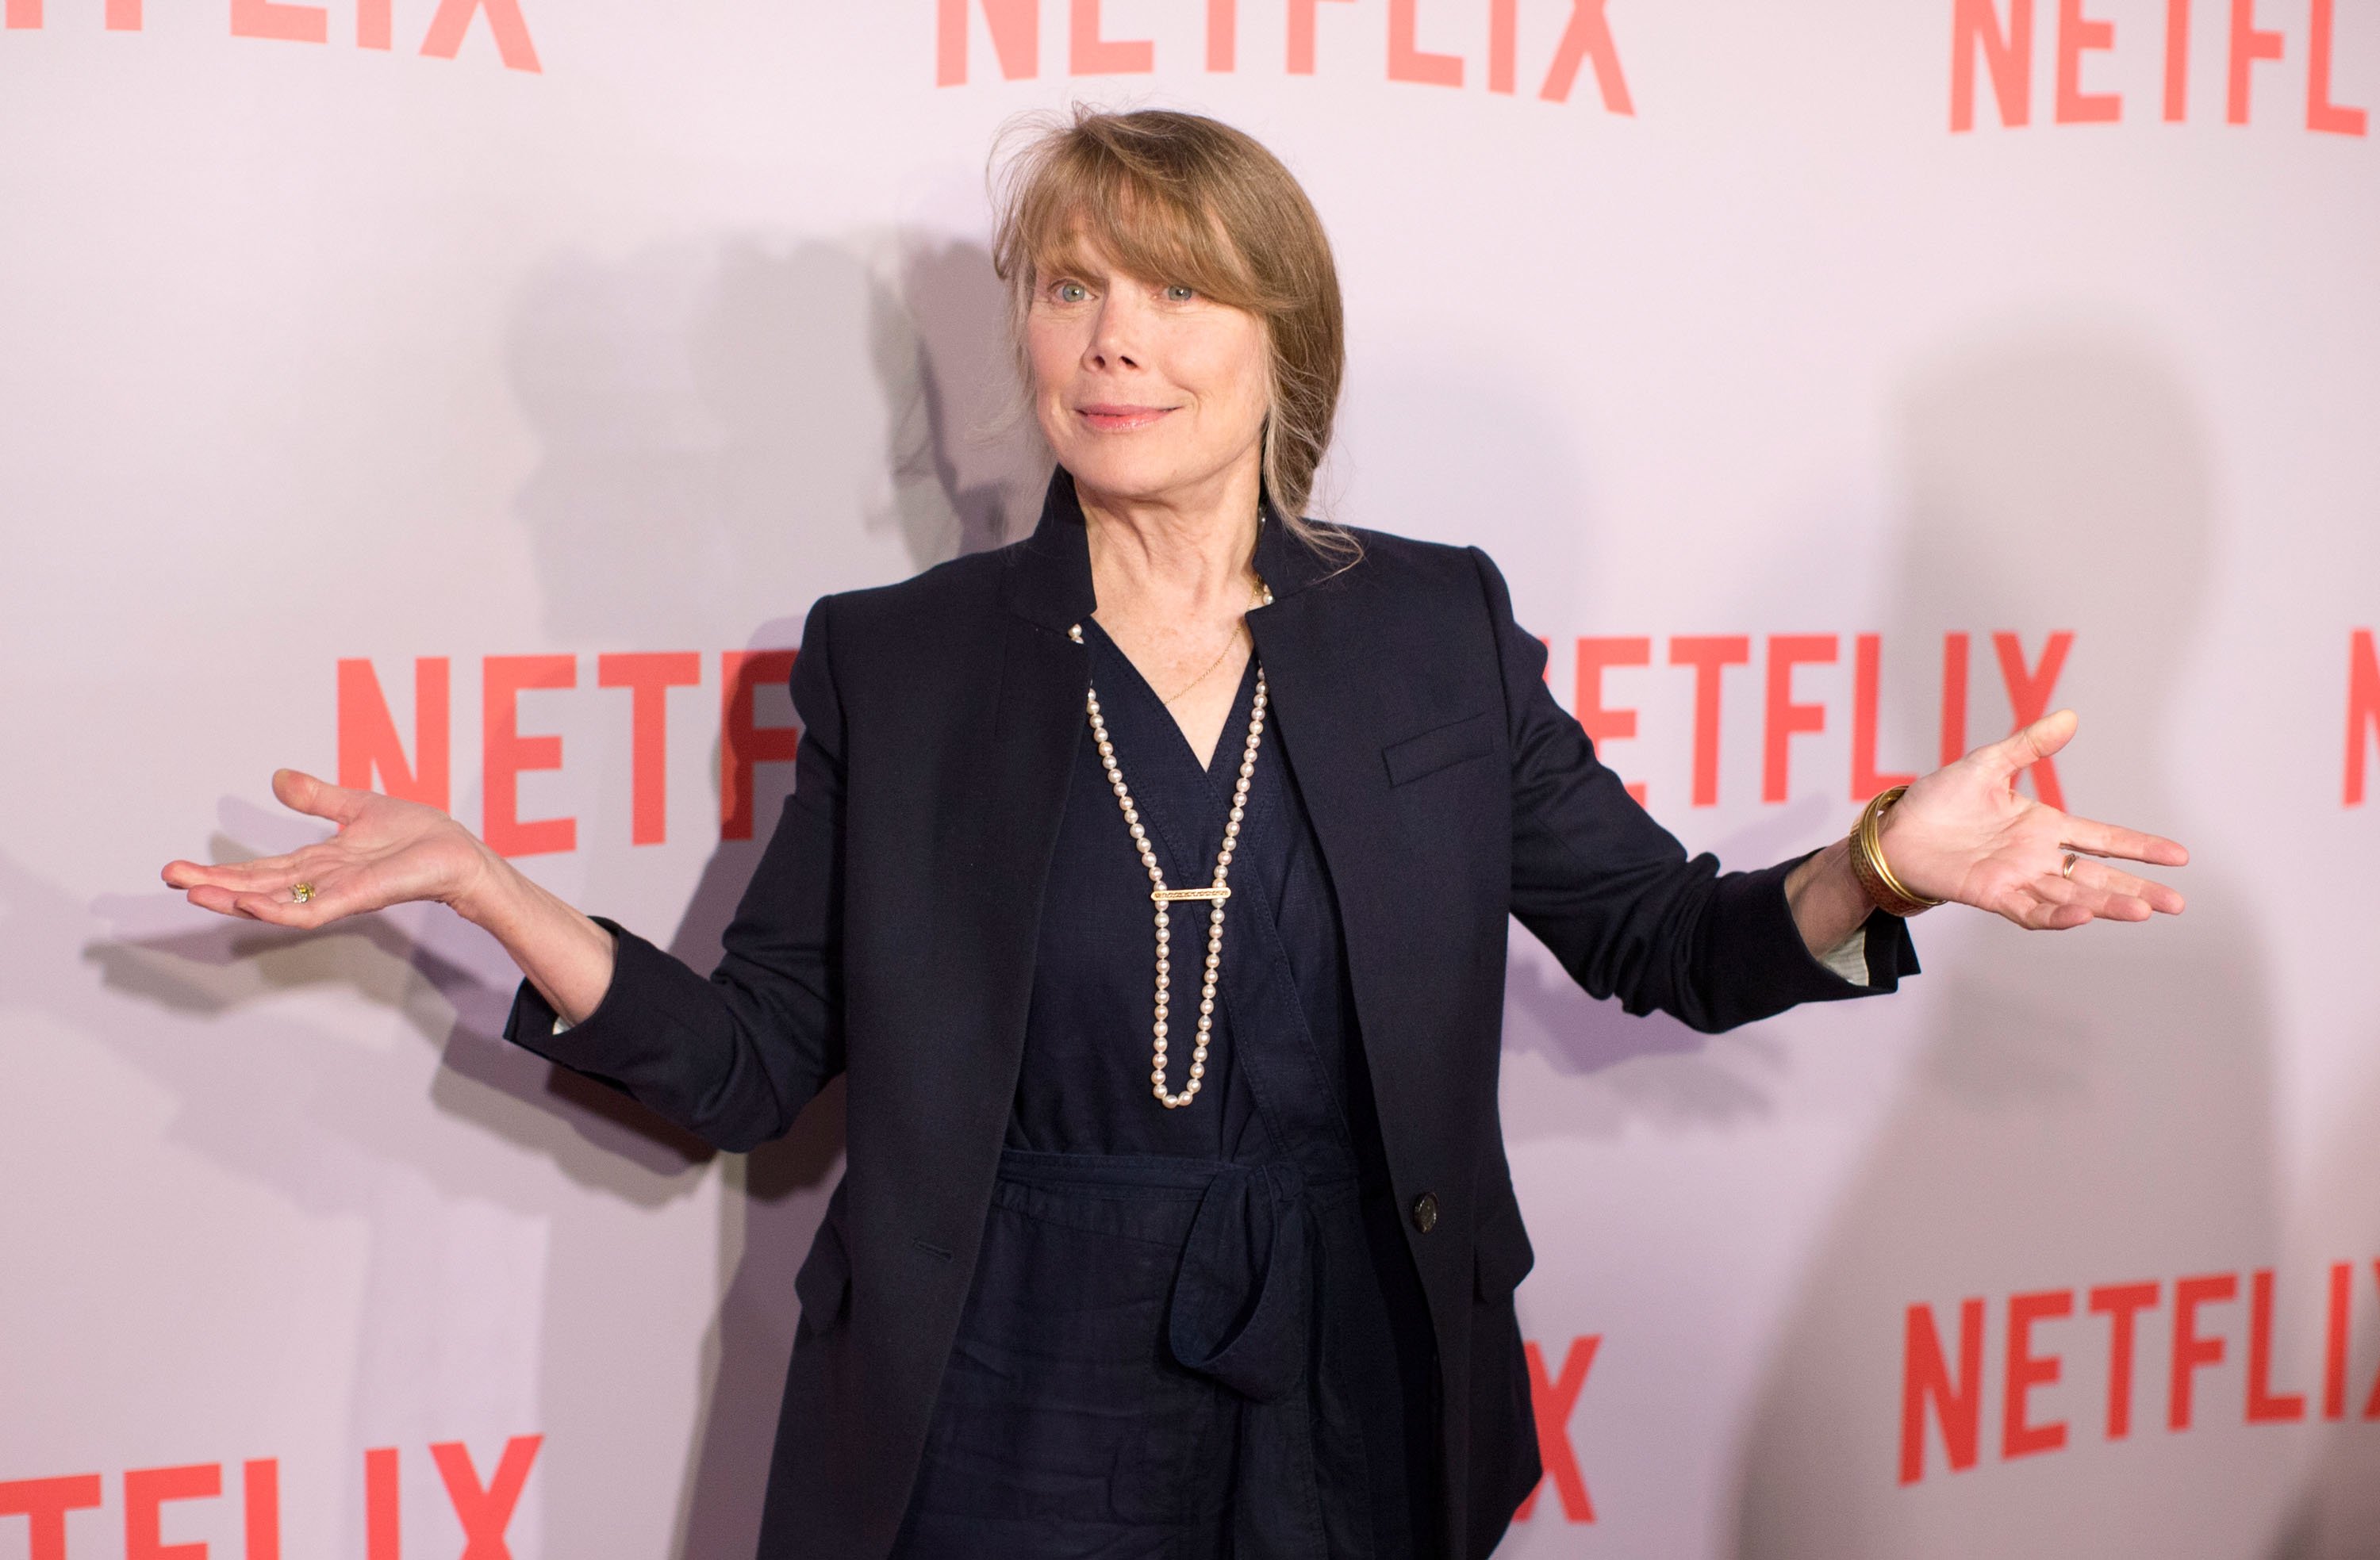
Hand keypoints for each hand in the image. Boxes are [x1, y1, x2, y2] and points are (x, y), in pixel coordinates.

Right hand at [162, 769, 496, 928]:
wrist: (458, 851)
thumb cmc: (417, 835)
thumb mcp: (355, 806)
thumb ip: (316, 798)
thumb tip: (277, 778)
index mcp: (317, 862)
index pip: (259, 868)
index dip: (220, 868)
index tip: (177, 867)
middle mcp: (320, 882)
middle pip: (256, 886)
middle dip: (213, 884)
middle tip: (171, 877)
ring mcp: (336, 894)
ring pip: (274, 903)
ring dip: (235, 899)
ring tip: (196, 892)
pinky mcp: (356, 900)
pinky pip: (310, 911)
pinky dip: (278, 909)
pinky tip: (249, 902)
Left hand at [1880, 710, 2187, 929]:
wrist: (1897, 829)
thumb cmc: (1940, 800)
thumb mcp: (1988, 765)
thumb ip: (2029, 746)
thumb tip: (2071, 716)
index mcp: (2044, 827)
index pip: (2104, 839)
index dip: (2140, 847)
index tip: (2180, 856)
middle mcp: (2038, 857)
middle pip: (2098, 877)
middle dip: (2137, 890)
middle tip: (2177, 903)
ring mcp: (2017, 878)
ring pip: (2072, 897)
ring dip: (2106, 905)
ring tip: (2143, 912)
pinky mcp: (1991, 894)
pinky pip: (2029, 910)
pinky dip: (2056, 915)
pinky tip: (2082, 915)